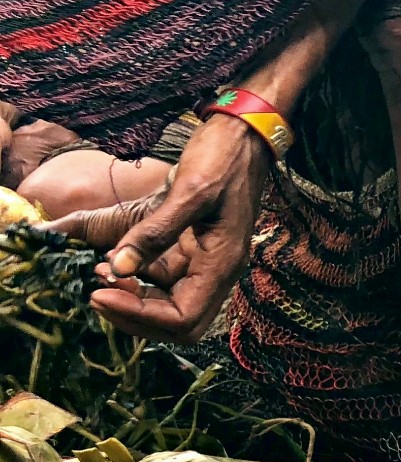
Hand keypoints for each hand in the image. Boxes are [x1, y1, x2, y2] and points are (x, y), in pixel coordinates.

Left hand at [48, 112, 269, 340]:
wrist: (243, 136)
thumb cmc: (223, 159)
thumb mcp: (188, 191)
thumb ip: (154, 232)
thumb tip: (117, 268)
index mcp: (221, 265)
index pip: (182, 319)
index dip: (140, 314)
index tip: (99, 292)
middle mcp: (216, 272)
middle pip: (178, 325)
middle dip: (136, 318)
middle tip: (96, 294)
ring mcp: (206, 263)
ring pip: (169, 305)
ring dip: (133, 299)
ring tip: (98, 274)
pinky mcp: (193, 251)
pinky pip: (164, 279)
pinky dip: (137, 278)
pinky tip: (111, 259)